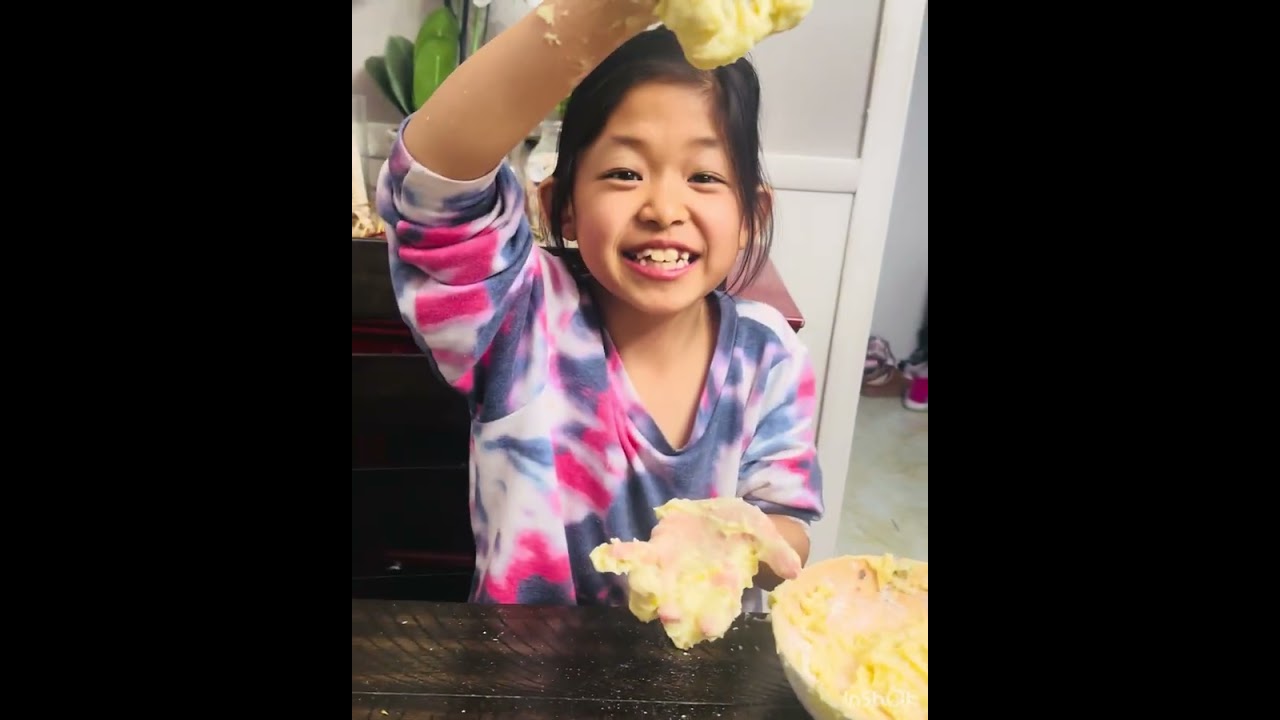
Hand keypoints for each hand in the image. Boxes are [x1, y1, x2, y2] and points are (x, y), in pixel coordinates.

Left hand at [590, 497, 801, 647]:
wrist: (722, 516)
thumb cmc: (746, 532)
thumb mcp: (766, 536)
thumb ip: (778, 553)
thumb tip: (795, 571)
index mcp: (723, 589)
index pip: (719, 611)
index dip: (714, 620)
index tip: (710, 628)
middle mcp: (694, 587)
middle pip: (682, 607)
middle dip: (676, 613)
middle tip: (671, 616)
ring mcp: (671, 571)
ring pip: (654, 590)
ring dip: (645, 593)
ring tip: (642, 588)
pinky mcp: (655, 551)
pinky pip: (636, 557)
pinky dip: (623, 557)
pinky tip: (611, 554)